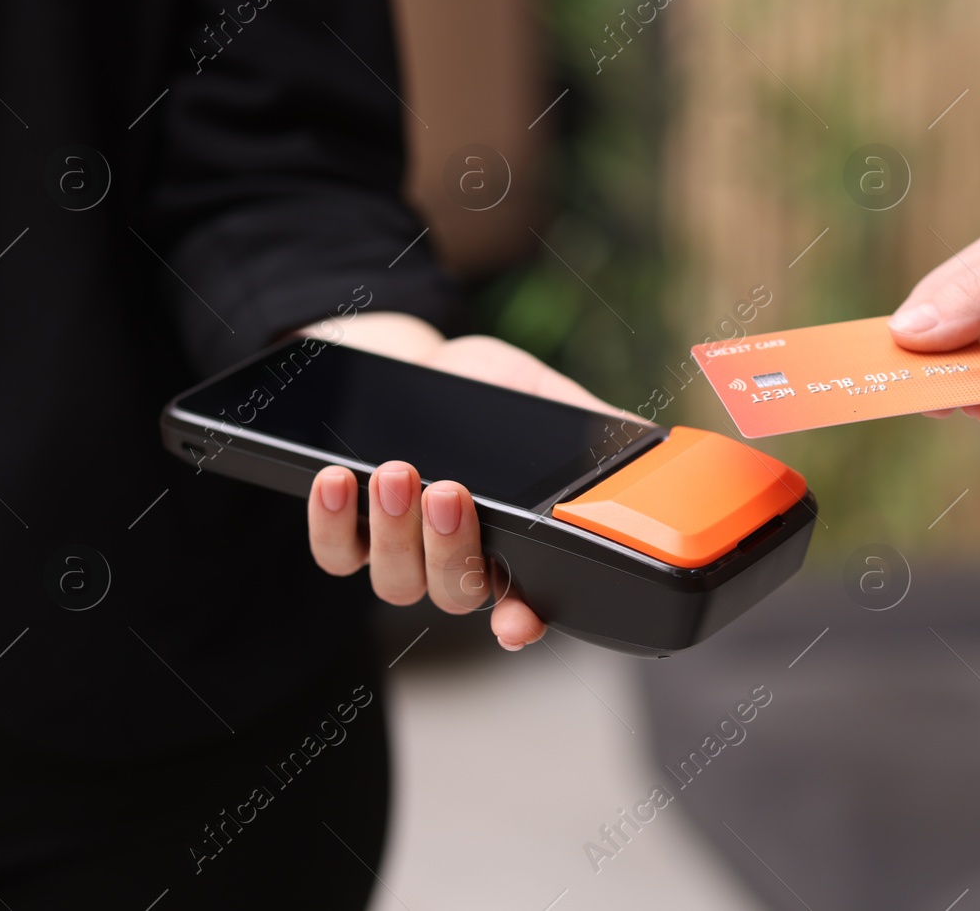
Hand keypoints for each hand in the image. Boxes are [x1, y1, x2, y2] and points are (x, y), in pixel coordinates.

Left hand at [302, 314, 619, 649]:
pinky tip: (337, 479)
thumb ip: (591, 427)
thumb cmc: (486, 387)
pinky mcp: (347, 530)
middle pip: (453, 593)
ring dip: (396, 531)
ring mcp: (402, 549)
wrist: (414, 359)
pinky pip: (335, 554)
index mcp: (513, 543)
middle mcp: (457, 559)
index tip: (518, 620)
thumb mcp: (544, 397)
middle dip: (451, 549)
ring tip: (399, 472)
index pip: (524, 601)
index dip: (521, 621)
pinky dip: (330, 523)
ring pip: (395, 582)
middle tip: (451, 491)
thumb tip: (649, 443)